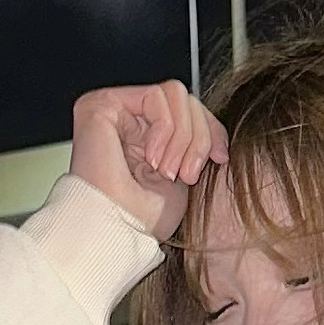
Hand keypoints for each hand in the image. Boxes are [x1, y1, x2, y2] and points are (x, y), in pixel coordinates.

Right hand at [68, 82, 227, 245]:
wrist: (119, 231)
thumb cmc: (144, 217)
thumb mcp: (185, 171)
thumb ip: (196, 139)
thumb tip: (216, 129)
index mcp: (145, 135)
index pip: (188, 110)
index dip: (211, 130)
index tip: (221, 158)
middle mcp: (128, 118)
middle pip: (185, 99)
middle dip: (197, 137)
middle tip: (186, 174)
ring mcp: (114, 109)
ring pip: (175, 94)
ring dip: (182, 136)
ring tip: (167, 170)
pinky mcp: (102, 104)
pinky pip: (156, 96)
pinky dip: (165, 128)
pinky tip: (151, 158)